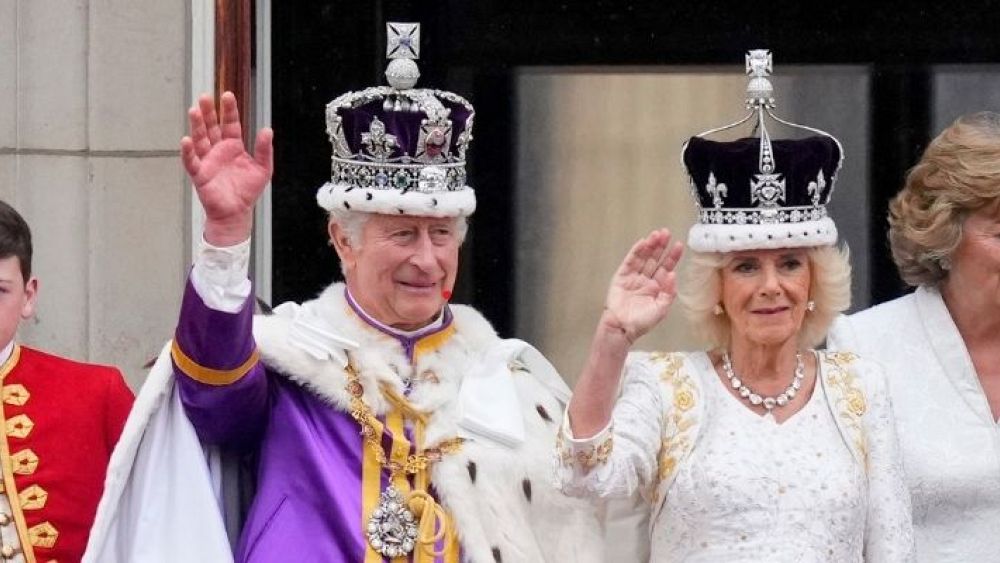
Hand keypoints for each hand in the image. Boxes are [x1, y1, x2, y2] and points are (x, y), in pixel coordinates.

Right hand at [181, 92, 273, 245]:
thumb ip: (264, 150)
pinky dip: (188, 151)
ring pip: (200, 139)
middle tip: (205, 96)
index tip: (227, 95)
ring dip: (197, 125)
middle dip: (209, 112)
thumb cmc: (248, 191)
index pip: (230, 124)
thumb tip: (267, 129)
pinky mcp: (200, 174)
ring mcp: (208, 160)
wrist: (237, 212)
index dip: (229, 110)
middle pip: (212, 127)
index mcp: (233, 146)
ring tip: (194, 110)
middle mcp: (218, 150)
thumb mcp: (263, 169)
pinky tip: (186, 140)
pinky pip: (192, 161)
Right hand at [601, 228, 683, 343]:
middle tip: (666, 232)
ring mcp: (634, 277)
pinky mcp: (622, 276)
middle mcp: (647, 279)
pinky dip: (636, 252)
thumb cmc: (642, 322)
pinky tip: (642, 243)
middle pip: (655, 259)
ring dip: (650, 246)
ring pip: (644, 258)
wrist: (622, 328)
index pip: (667, 267)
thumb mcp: (661, 309)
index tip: (678, 244)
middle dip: (661, 246)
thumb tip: (673, 274)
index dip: (672, 256)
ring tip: (656, 234)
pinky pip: (630, 262)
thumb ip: (669, 292)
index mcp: (658, 287)